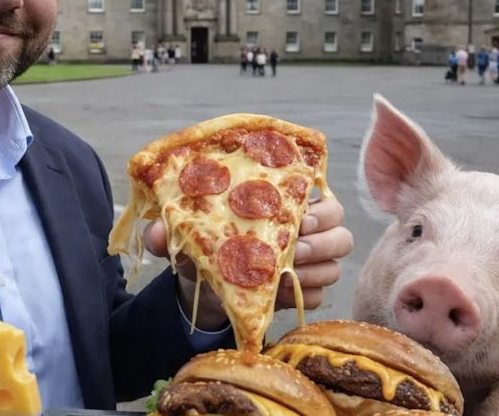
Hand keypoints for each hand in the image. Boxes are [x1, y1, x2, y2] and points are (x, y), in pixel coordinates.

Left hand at [143, 197, 353, 328]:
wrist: (204, 286)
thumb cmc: (206, 245)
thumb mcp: (188, 234)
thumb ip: (171, 229)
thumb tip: (156, 231)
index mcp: (289, 207)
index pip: (326, 201)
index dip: (322, 209)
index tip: (300, 218)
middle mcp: (308, 234)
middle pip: (342, 233)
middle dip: (323, 241)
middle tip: (296, 248)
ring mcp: (310, 266)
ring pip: (335, 267)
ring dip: (315, 270)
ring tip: (286, 275)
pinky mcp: (304, 294)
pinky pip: (319, 297)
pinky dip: (303, 296)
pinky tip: (280, 295)